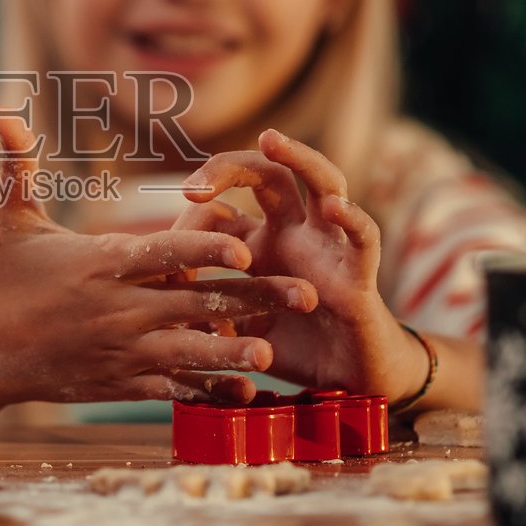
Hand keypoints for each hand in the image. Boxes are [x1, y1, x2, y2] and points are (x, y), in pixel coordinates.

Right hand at [0, 117, 316, 428]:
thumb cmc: (1, 280)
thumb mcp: (13, 223)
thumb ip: (20, 167)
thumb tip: (3, 110)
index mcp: (100, 264)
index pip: (164, 252)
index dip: (208, 247)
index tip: (249, 245)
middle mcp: (116, 309)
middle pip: (196, 301)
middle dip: (253, 298)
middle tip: (305, 293)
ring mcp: (120, 351)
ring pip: (190, 353)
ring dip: (235, 352)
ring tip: (276, 351)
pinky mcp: (119, 384)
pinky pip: (172, 391)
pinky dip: (208, 392)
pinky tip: (246, 392)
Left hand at [174, 129, 426, 400]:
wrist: (349, 384)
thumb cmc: (294, 349)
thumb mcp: (238, 330)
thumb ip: (207, 315)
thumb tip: (162, 310)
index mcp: (262, 243)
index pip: (223, 207)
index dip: (191, 223)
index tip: (165, 261)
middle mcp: (295, 234)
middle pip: (268, 174)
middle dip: (230, 167)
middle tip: (194, 186)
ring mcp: (329, 248)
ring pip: (323, 182)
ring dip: (299, 157)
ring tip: (271, 140)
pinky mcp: (360, 275)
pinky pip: (364, 239)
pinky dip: (353, 220)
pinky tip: (334, 208)